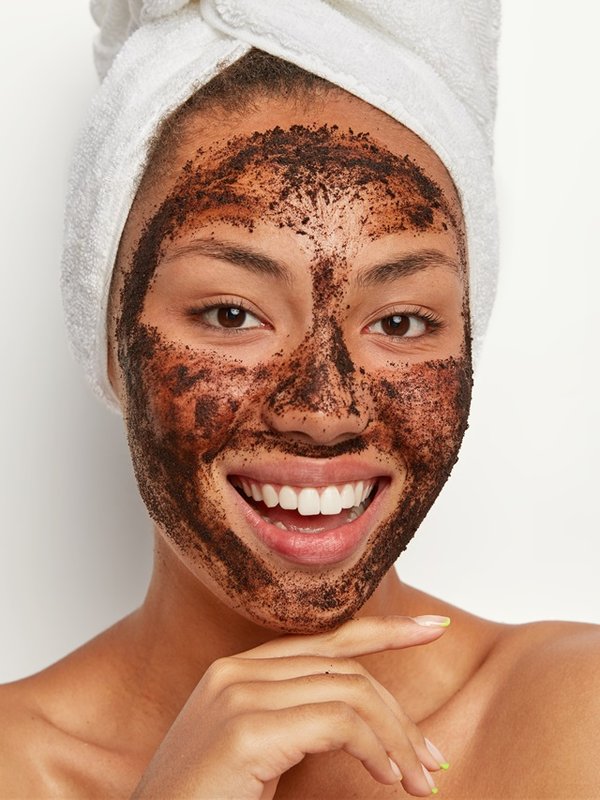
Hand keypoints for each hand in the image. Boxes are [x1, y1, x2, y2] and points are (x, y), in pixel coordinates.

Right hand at [131, 615, 449, 798]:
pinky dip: (373, 747)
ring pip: (350, 691)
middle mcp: (236, 671)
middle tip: (432, 761)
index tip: (434, 630)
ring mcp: (238, 695)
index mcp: (237, 671)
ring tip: (419, 779)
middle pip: (346, 667)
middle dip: (400, 713)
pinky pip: (337, 721)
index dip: (386, 631)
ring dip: (397, 738)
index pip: (327, 640)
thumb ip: (296, 722)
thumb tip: (362, 728)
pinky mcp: (245, 730)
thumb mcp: (258, 754)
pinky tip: (386, 776)